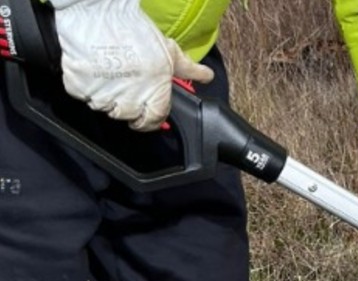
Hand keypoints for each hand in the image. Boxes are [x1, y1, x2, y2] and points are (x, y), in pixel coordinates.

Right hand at [51, 0, 213, 131]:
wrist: (98, 11)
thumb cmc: (135, 29)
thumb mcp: (169, 50)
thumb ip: (188, 69)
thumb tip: (207, 77)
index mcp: (155, 91)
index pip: (154, 120)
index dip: (150, 118)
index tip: (146, 115)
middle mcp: (130, 97)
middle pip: (128, 116)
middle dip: (128, 106)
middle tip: (125, 89)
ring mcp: (103, 93)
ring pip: (105, 108)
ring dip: (106, 97)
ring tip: (109, 76)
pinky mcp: (78, 86)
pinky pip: (83, 95)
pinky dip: (85, 87)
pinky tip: (93, 71)